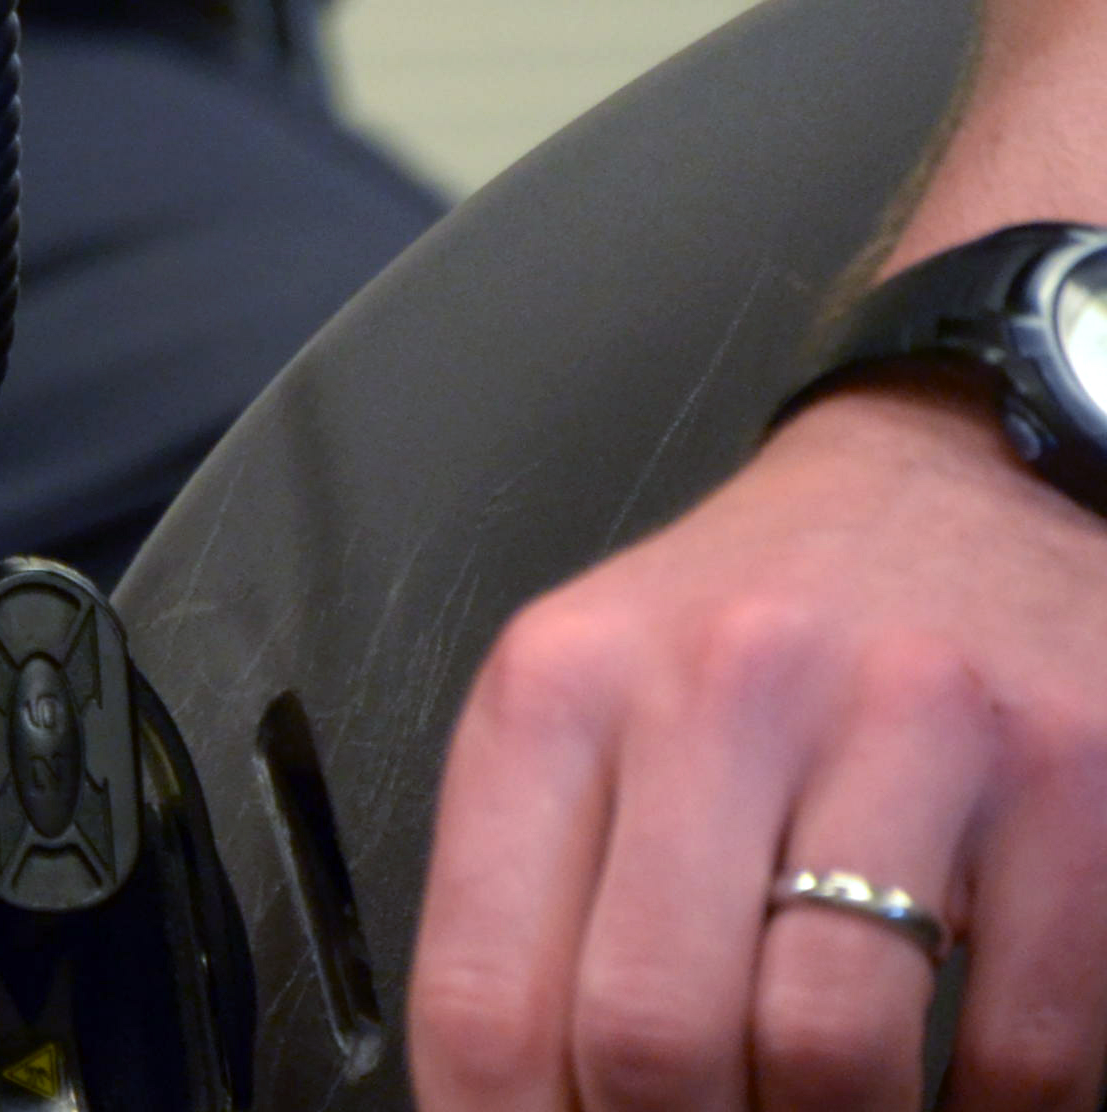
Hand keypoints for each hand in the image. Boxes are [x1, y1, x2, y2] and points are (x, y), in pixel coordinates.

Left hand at [411, 381, 1106, 1111]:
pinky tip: (955, 1092)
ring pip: (830, 1054)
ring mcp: (912, 729)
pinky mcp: (1072, 779)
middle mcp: (722, 689)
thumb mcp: (594, 716)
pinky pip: (1018, 1047)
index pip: (489, 997)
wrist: (955, 488)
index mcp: (561, 693)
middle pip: (654, 1039)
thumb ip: (540, 903)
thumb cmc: (753, 631)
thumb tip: (526, 1108)